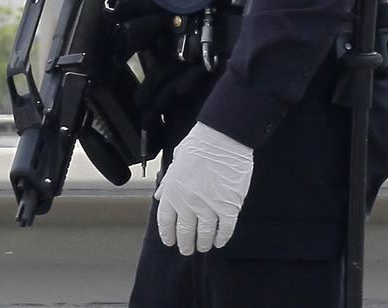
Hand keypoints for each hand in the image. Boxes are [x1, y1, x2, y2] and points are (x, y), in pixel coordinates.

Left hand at [154, 122, 253, 254]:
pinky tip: (221, 241)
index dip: (168, 235)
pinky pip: (225, 229)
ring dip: (204, 243)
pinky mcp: (229, 207)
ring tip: (205, 246)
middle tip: (188, 250)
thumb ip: (168, 182)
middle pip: (186, 233)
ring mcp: (209, 206)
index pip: (166, 222)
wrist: (223, 138)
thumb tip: (159, 196)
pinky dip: (223, 237)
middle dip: (186, 245)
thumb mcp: (176, 161)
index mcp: (173, 192)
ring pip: (205, 234)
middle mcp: (188, 203)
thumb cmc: (199, 145)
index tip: (171, 242)